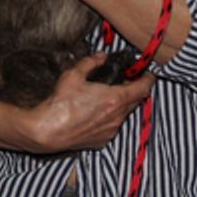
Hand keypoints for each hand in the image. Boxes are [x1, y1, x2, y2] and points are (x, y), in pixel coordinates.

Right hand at [13, 53, 153, 153]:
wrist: (49, 130)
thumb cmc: (61, 103)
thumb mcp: (74, 75)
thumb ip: (91, 62)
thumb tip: (101, 56)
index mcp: (115, 99)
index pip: (142, 88)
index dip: (147, 79)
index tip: (147, 74)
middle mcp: (117, 117)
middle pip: (135, 101)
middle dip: (133, 90)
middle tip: (124, 81)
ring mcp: (111, 130)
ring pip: (123, 114)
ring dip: (120, 105)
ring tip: (104, 97)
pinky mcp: (103, 140)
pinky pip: (112, 126)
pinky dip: (109, 118)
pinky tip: (94, 113)